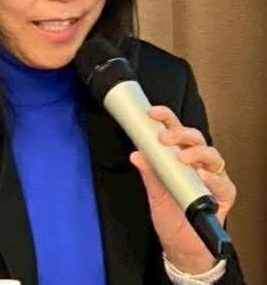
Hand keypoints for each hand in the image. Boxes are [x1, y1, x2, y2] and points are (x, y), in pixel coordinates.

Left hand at [129, 106, 235, 273]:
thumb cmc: (170, 216)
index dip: (165, 118)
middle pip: (195, 137)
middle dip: (180, 133)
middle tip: (164, 137)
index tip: (152, 113)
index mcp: (178, 156)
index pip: (174, 130)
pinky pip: (222, 183)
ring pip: (211, 154)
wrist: (183, 247)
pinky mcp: (224, 195)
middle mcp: (197, 163)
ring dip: (196, 153)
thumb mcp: (154, 193)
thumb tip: (137, 154)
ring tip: (182, 158)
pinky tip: (201, 177)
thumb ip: (148, 173)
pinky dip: (212, 179)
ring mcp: (212, 177)